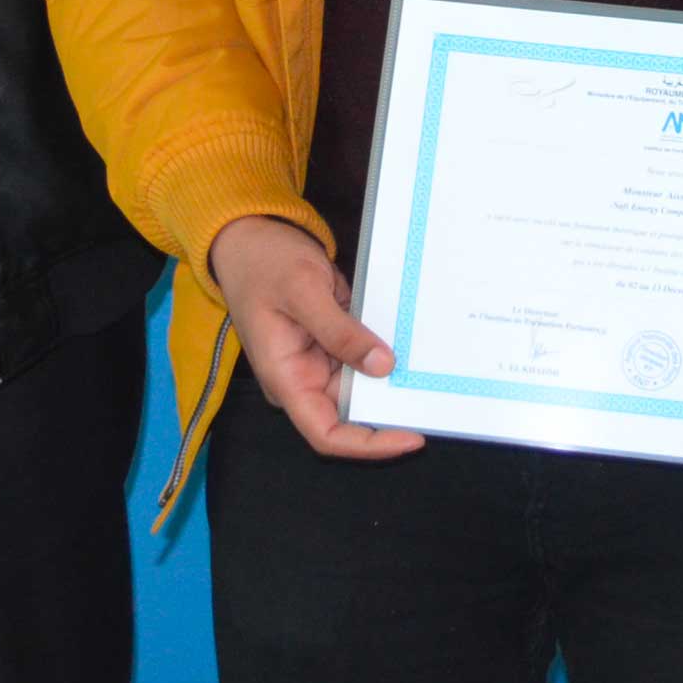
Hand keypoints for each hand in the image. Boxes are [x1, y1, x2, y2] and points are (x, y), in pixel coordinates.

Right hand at [209, 215, 424, 462]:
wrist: (249, 237)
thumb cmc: (264, 263)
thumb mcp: (304, 291)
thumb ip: (340, 332)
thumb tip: (383, 366)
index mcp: (286, 379)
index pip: (327, 434)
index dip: (368, 444)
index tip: (411, 437)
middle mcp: (301, 379)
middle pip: (349, 415)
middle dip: (388, 412)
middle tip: (433, 400)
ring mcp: (317, 362)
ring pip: (360, 387)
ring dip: (391, 384)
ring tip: (432, 375)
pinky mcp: (331, 343)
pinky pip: (362, 359)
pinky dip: (385, 356)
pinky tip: (414, 349)